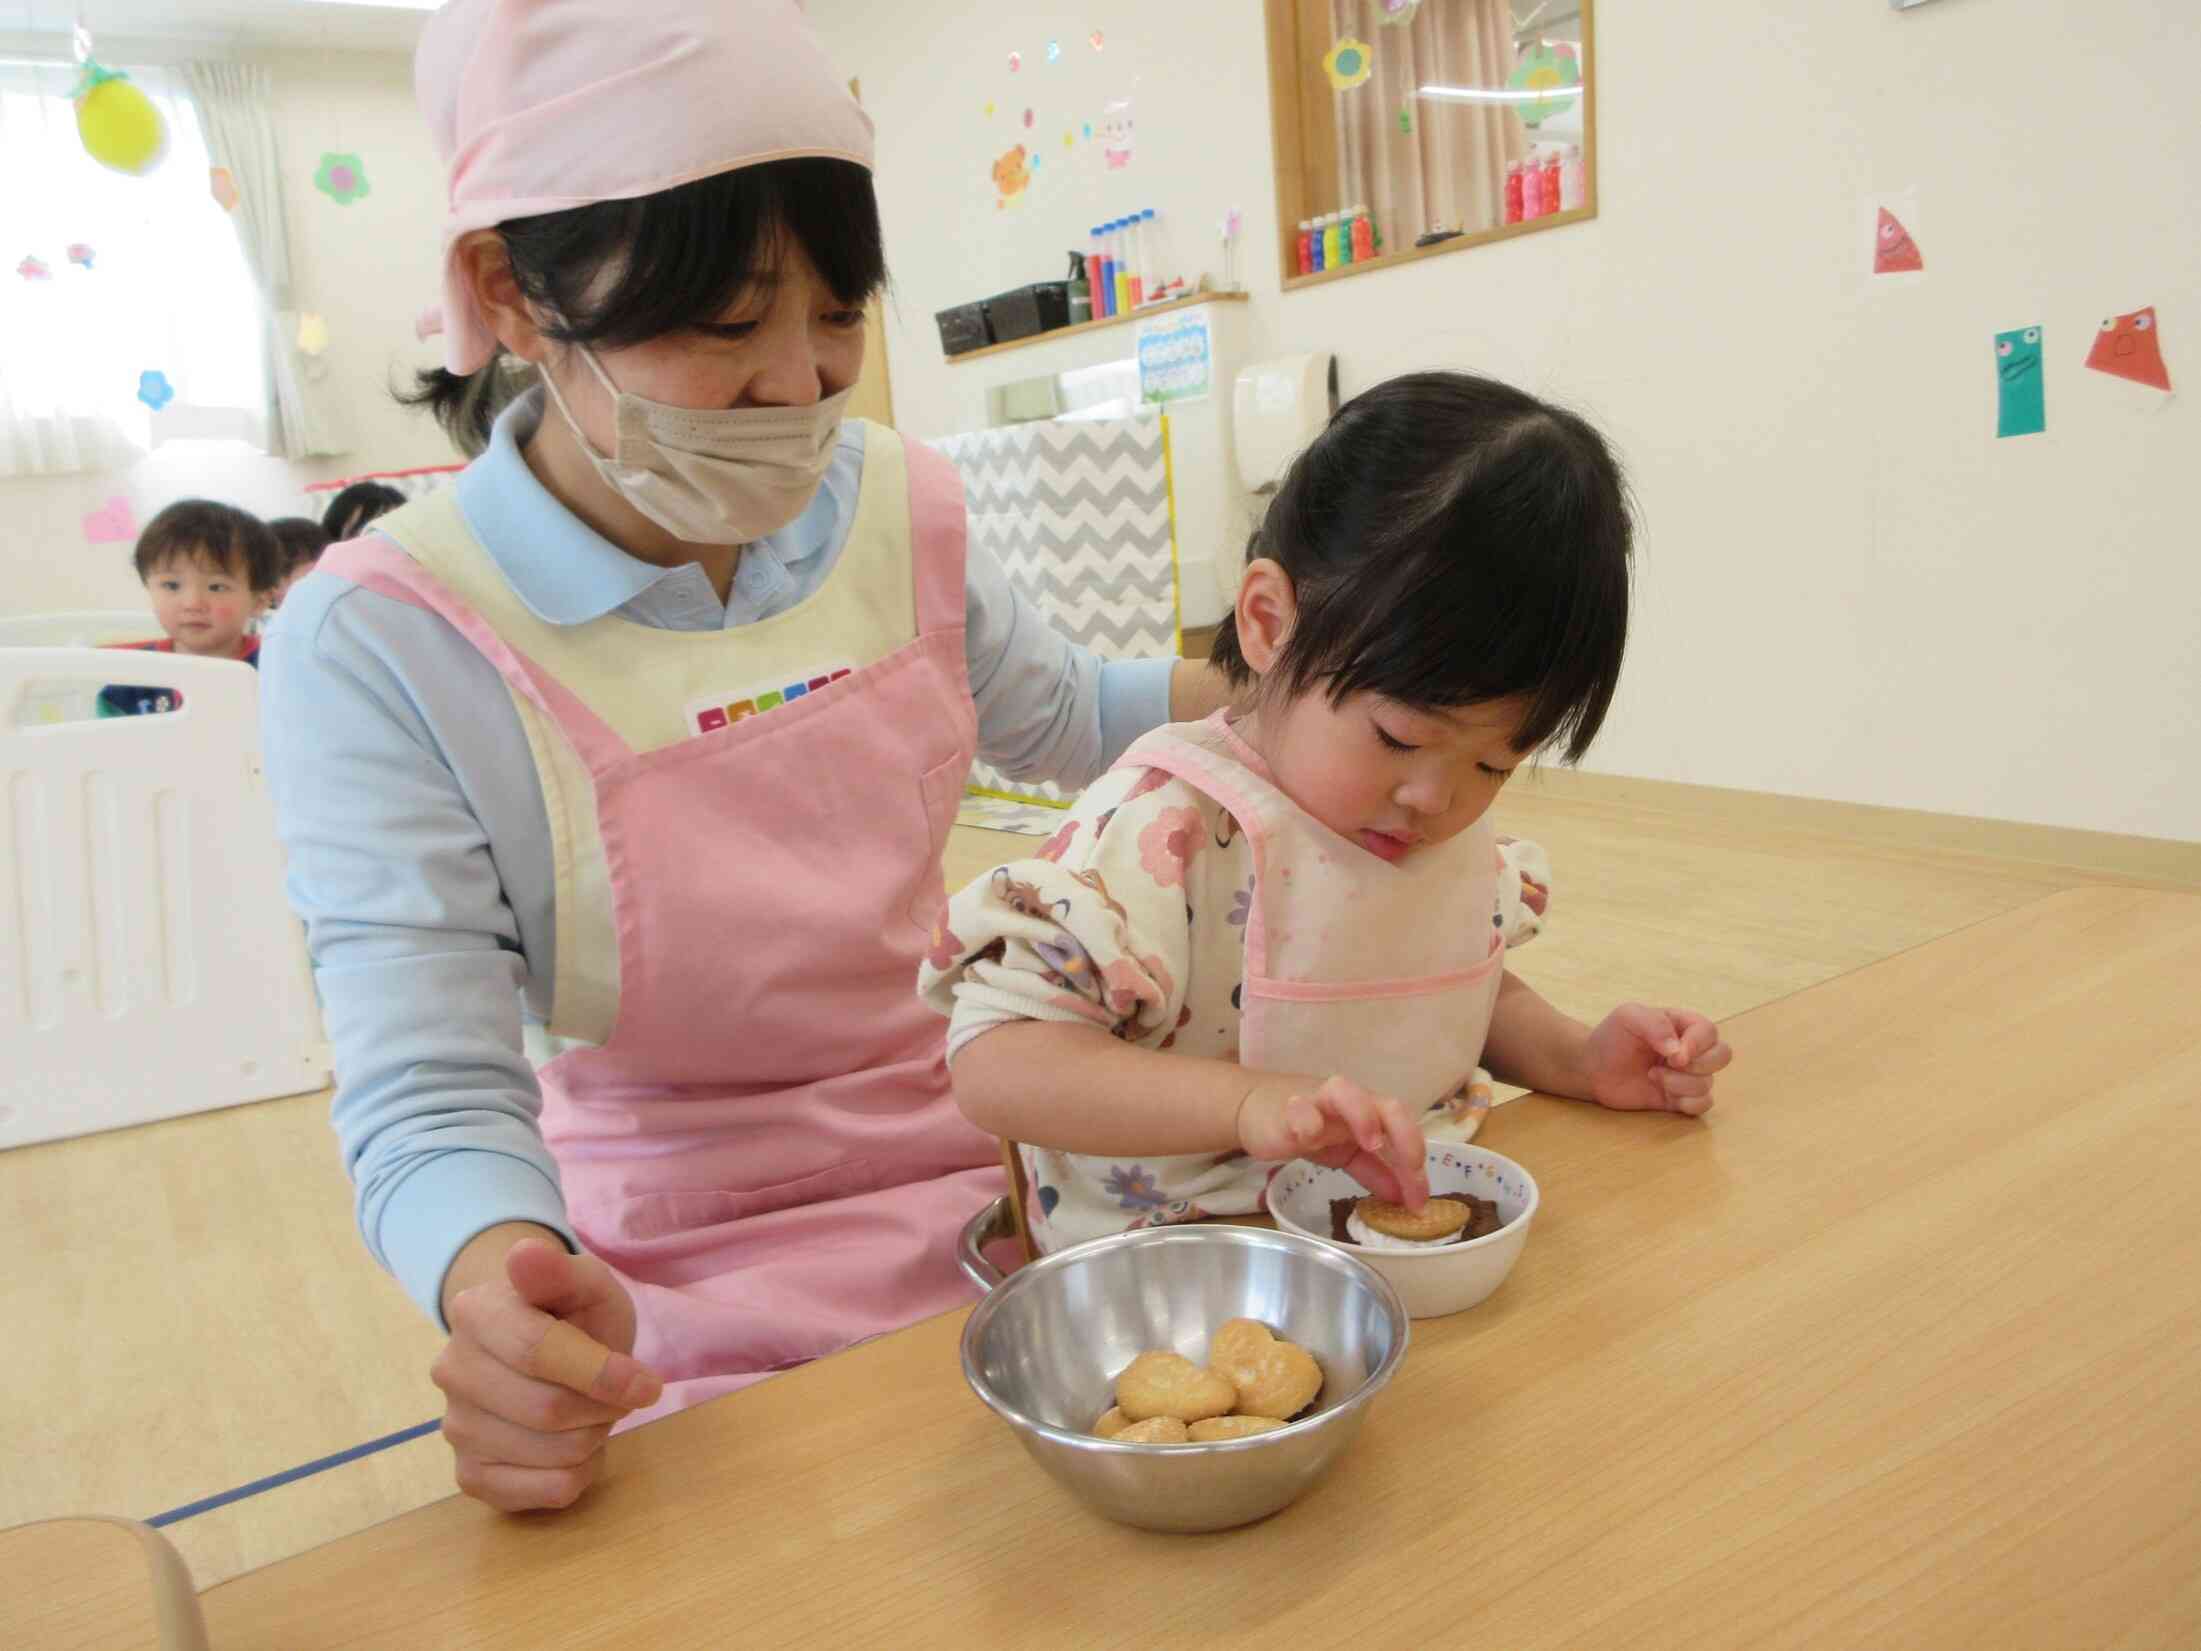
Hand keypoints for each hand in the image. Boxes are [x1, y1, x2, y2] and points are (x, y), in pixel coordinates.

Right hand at [433, 1235, 663, 1511]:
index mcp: (476, 1313)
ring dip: (595, 1437)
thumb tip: (524, 1254)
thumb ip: (561, 1270)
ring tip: (592, 1411)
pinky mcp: (470, 1474)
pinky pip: (546, 1492)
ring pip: (553, 1455)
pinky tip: (574, 1444)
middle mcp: (452, 1371)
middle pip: (549, 1410)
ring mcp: (455, 1427)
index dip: (602, 1372)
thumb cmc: (573, 1315)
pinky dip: (581, 1472)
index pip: (538, 1352)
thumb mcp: (585, 1284)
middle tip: (616, 1391)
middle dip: (603, 1406)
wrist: (544, 1353)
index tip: (648, 1383)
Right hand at [1237, 1074, 1431, 1208]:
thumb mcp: (1347, 1153)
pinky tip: (1309, 1140)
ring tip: (1371, 1143)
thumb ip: (1375, 1172)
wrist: (1255, 1109)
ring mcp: (1318, 1102)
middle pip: (1387, 1105)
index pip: (1403, 1130)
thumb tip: (1406, 1199)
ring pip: (1346, 1092)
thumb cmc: (1309, 1126)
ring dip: (1364, 1116)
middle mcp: (1351, 1102)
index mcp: (1370, 1113)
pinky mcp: (1287, 1110)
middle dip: (1405, 1134)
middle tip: (1412, 1166)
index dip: (1415, 1163)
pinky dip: (1307, 1121)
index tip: (1419, 1202)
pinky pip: (1299, 1109)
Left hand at [1581, 1004, 1731, 1116]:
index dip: (1697, 1045)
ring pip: (1708, 1083)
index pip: (1709, 1032)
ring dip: (1680, 1084)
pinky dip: (1689, 1103)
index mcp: (1683, 1024)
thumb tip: (1679, 1051)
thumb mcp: (1628, 1017)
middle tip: (1668, 1064)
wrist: (1593, 1067)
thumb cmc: (1612, 1036)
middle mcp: (1691, 1049)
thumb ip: (1655, 1025)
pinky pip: (1703, 1104)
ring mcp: (1687, 1075)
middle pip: (1722, 1055)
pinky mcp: (1679, 1098)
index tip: (1674, 1056)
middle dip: (1698, 1065)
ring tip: (1652, 1076)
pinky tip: (1665, 1095)